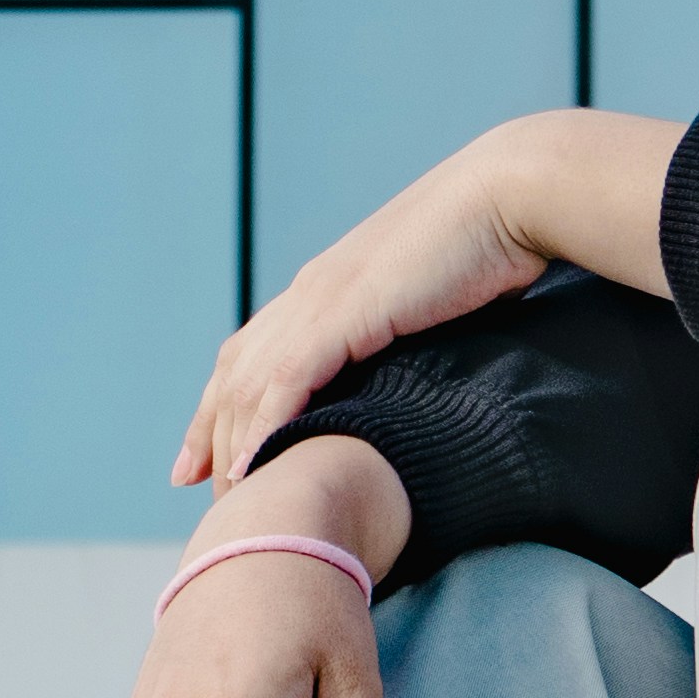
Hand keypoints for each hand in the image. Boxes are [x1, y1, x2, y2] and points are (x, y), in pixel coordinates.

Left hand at [171, 133, 546, 491]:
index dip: (224, 402)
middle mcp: (309, 293)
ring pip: (250, 382)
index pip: (253, 351)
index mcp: (326, 287)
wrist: (505, 199)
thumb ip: (407, 334)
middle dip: (209, 431)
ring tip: (227, 497)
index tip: (207, 453)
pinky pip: (286, 381)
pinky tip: (251, 468)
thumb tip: (418, 375)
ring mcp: (321, 301)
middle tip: (193, 487)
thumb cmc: (488, 246)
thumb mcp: (433, 301)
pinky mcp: (343, 313)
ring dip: (232, 442)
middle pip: (235, 371)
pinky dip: (264, 428)